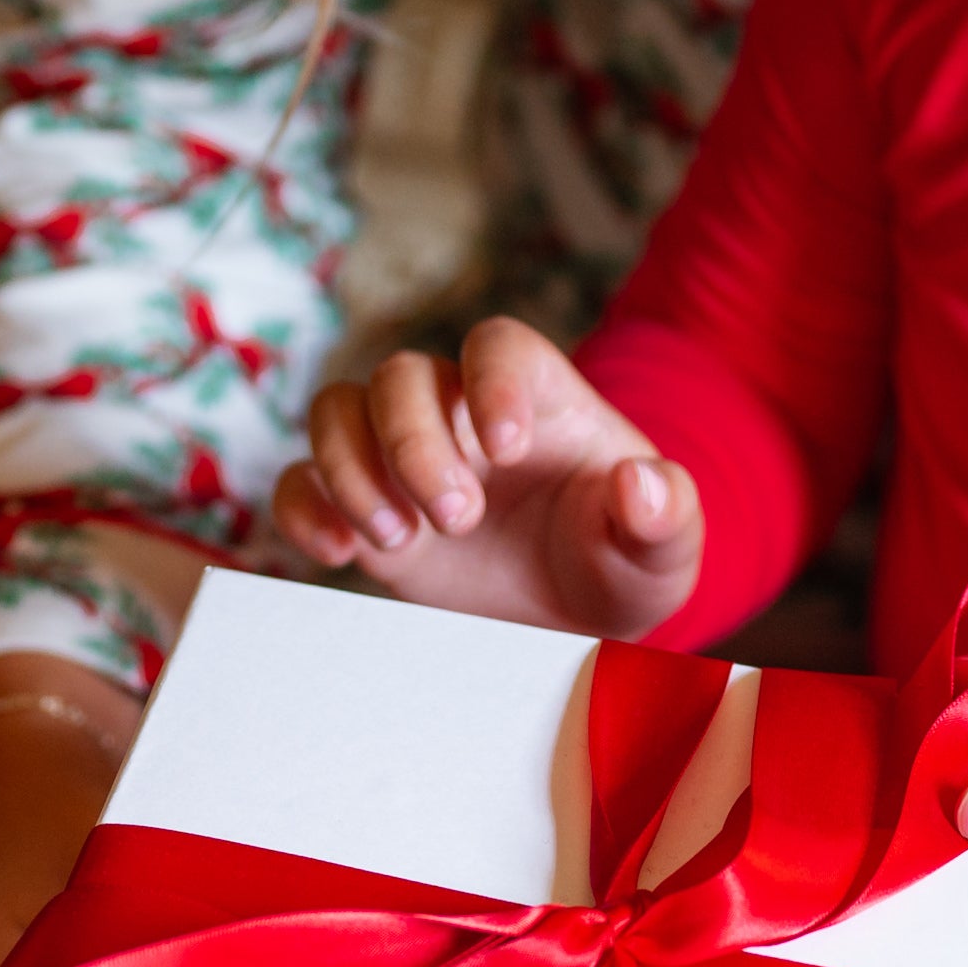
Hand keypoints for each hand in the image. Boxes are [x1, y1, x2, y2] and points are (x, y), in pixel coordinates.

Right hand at [278, 318, 701, 636]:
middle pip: (401, 376)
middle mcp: (461, 413)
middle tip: (459, 518)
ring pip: (338, 411)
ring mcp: (405, 457)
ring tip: (401, 540)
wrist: (577, 620)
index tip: (507, 450)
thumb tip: (642, 483)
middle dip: (415, 444)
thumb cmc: (623, 564)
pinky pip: (301, 481)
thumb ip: (666, 515)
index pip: (499, 346)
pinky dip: (304, 508)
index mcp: (540, 401)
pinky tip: (339, 553)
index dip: (491, 382)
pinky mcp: (364, 506)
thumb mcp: (663, 551)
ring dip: (352, 470)